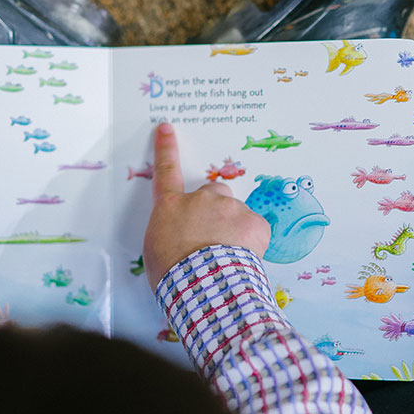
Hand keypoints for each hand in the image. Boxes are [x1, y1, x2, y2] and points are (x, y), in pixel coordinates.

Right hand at [142, 122, 269, 288]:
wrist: (201, 284)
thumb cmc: (173, 274)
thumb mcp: (157, 250)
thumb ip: (170, 233)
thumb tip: (181, 238)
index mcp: (171, 207)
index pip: (166, 171)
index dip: (166, 148)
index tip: (167, 129)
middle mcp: (201, 200)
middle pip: (213, 193)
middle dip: (216, 209)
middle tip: (213, 237)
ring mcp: (229, 208)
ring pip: (237, 214)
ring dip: (235, 230)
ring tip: (227, 257)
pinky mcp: (254, 222)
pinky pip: (256, 230)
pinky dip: (253, 243)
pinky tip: (243, 259)